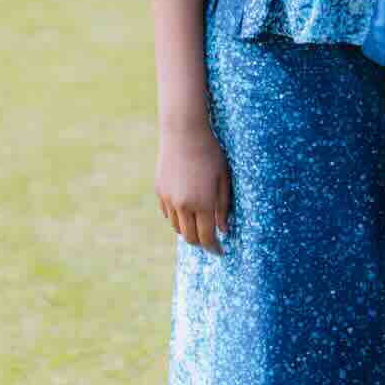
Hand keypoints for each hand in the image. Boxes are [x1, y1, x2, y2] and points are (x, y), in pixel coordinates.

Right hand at [156, 125, 232, 255]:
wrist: (183, 132)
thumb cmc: (210, 153)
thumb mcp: (224, 178)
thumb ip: (224, 206)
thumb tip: (223, 229)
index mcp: (202, 203)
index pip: (207, 237)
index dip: (214, 248)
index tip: (220, 252)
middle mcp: (183, 205)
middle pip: (190, 238)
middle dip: (201, 242)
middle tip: (211, 240)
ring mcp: (169, 199)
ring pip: (178, 227)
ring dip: (189, 230)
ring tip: (199, 224)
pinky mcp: (160, 191)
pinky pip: (168, 214)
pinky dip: (178, 217)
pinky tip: (187, 209)